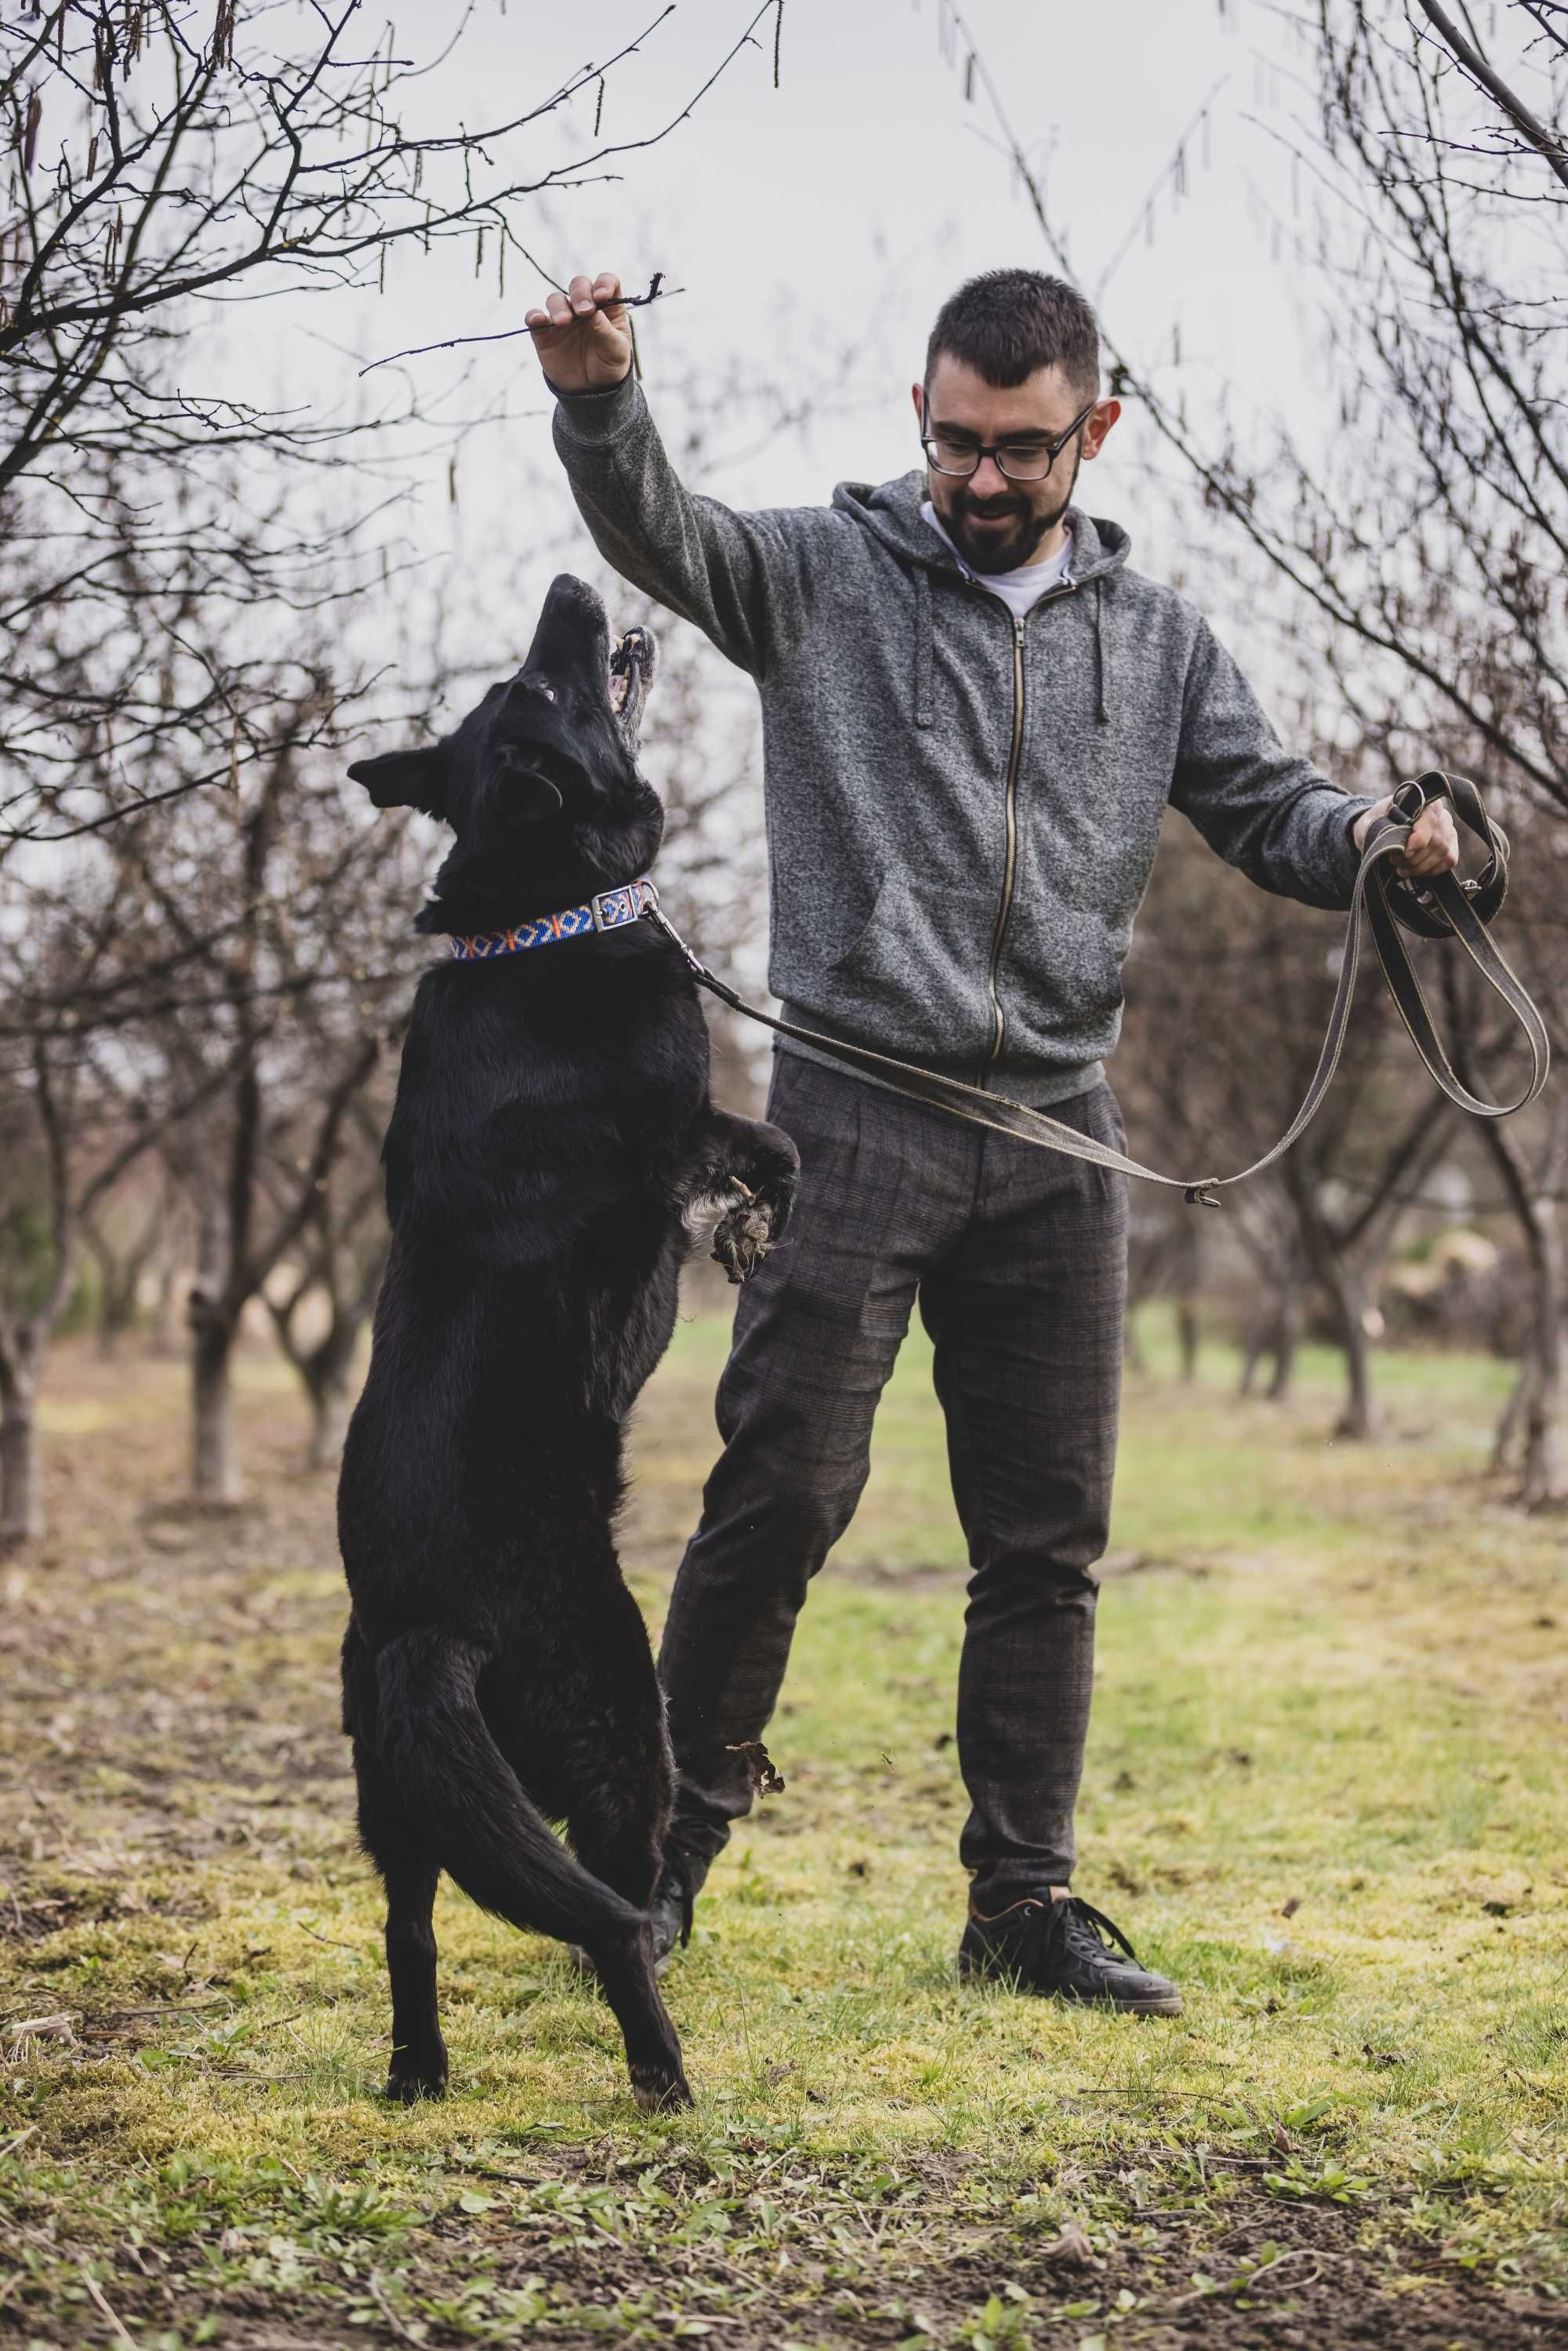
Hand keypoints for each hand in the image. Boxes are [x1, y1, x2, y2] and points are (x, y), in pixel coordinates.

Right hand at [524, 271, 631, 393]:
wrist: (591, 391)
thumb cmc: (609, 365)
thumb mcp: (616, 351)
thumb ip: (606, 331)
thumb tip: (594, 313)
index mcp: (608, 307)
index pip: (607, 282)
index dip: (604, 284)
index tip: (601, 296)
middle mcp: (584, 307)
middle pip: (579, 285)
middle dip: (580, 293)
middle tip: (583, 311)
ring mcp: (564, 318)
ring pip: (556, 300)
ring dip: (559, 307)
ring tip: (563, 322)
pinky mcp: (545, 333)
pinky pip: (535, 318)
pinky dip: (534, 316)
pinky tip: (538, 320)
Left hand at [1353, 791, 1460, 879]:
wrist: (1378, 828)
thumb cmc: (1374, 823)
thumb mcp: (1369, 822)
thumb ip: (1379, 828)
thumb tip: (1394, 843)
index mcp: (1421, 799)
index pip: (1430, 820)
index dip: (1419, 839)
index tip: (1405, 852)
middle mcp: (1440, 812)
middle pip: (1437, 840)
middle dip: (1414, 858)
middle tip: (1395, 861)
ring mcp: (1448, 828)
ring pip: (1443, 852)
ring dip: (1420, 866)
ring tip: (1401, 869)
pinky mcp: (1451, 844)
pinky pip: (1449, 860)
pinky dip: (1431, 870)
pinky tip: (1416, 871)